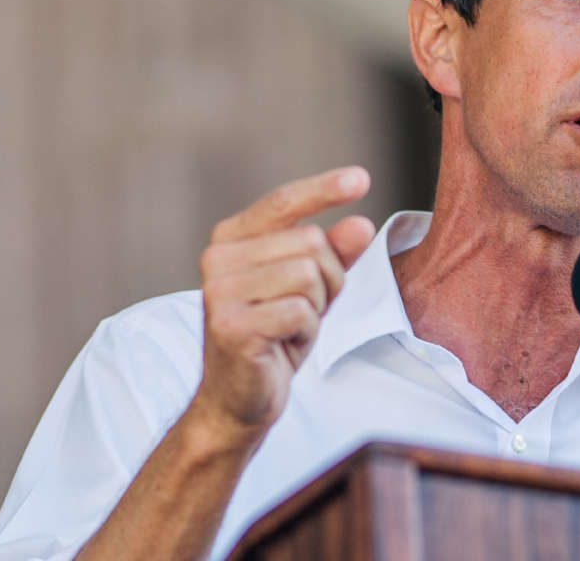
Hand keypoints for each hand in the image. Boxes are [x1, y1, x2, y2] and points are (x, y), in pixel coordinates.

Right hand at [190, 166, 375, 441]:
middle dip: (327, 280)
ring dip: (315, 309)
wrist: (237, 400)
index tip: (361, 179)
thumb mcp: (311, 288)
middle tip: (303, 312)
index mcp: (230, 240)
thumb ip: (333, 254)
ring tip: (290, 330)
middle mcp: (218, 259)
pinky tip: (283, 347)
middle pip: (310, 242)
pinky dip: (305, 333)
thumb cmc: (274, 337)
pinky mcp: (231, 326)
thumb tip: (362, 223)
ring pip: (309, 276)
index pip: (284, 203)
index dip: (323, 189)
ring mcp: (220, 292)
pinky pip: (301, 312)